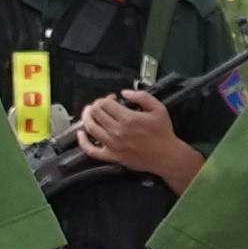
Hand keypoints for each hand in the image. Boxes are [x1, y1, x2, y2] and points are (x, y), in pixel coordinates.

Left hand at [74, 90, 203, 185]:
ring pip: (90, 128)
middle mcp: (117, 131)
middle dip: (96, 106)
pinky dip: (83, 142)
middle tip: (101, 105)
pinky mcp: (111, 156)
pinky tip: (81, 134)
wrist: (166, 156)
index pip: (106, 104)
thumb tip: (125, 92)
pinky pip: (91, 150)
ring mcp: (112, 145)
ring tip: (90, 113)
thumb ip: (142, 96)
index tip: (112, 98)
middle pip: (96, 113)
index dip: (106, 98)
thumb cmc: (163, 132)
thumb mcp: (158, 108)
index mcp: (128, 118)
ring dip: (87, 117)